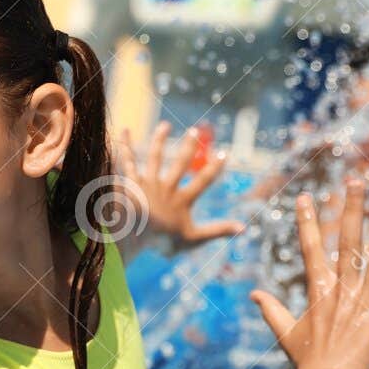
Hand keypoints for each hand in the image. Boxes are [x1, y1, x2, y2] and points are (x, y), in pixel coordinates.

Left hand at [115, 123, 244, 251]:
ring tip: (165, 126)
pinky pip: (127, 161)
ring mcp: (147, 184)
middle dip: (188, 147)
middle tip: (194, 131)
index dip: (215, 167)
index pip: (203, 181)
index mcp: (182, 200)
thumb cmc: (163, 242)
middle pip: (180, 164)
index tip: (224, 153)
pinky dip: (125, 146)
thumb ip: (218, 230)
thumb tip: (244, 227)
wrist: (134, 239)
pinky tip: (124, 131)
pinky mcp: (130, 183)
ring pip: (155, 157)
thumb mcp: (193, 239)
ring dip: (160, 140)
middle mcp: (166, 188)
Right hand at [249, 182, 368, 368]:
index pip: (312, 248)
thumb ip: (272, 310)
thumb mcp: (286, 333)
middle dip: (352, 208)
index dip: (307, 221)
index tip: (304, 197)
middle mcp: (343, 289)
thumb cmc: (306, 362)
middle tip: (356, 181)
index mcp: (320, 290)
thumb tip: (254, 294)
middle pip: (348, 241)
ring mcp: (365, 302)